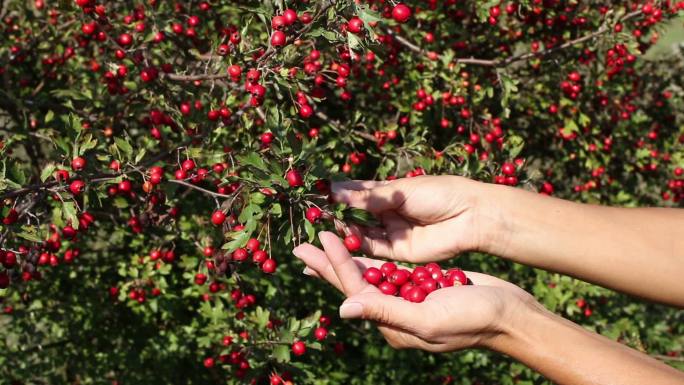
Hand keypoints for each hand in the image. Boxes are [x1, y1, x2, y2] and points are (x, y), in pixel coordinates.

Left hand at [293, 232, 536, 352]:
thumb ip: (385, 311)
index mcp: (392, 323)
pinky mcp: (420, 286)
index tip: (320, 237)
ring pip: (368, 275)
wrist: (510, 315)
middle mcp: (394, 313)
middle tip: (299, 248)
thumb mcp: (428, 318)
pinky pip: (388, 270)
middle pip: (353, 284)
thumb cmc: (473, 318)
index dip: (336, 263)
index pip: (355, 290)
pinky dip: (370, 256)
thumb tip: (342, 310)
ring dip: (345, 258)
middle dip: (327, 264)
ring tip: (323, 244)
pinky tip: (359, 246)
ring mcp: (407, 300)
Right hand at [332, 176, 500, 261]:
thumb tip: (335, 191)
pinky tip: (343, 237)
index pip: (358, 191)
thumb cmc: (439, 194)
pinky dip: (358, 243)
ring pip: (362, 232)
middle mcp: (387, 212)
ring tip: (326, 225)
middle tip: (316, 213)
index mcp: (390, 192)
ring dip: (345, 229)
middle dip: (337, 213)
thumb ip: (370, 196)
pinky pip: (373, 248)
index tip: (318, 192)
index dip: (339, 192)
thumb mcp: (401, 192)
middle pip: (356, 213)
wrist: (470, 216)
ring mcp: (392, 231)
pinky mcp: (398, 251)